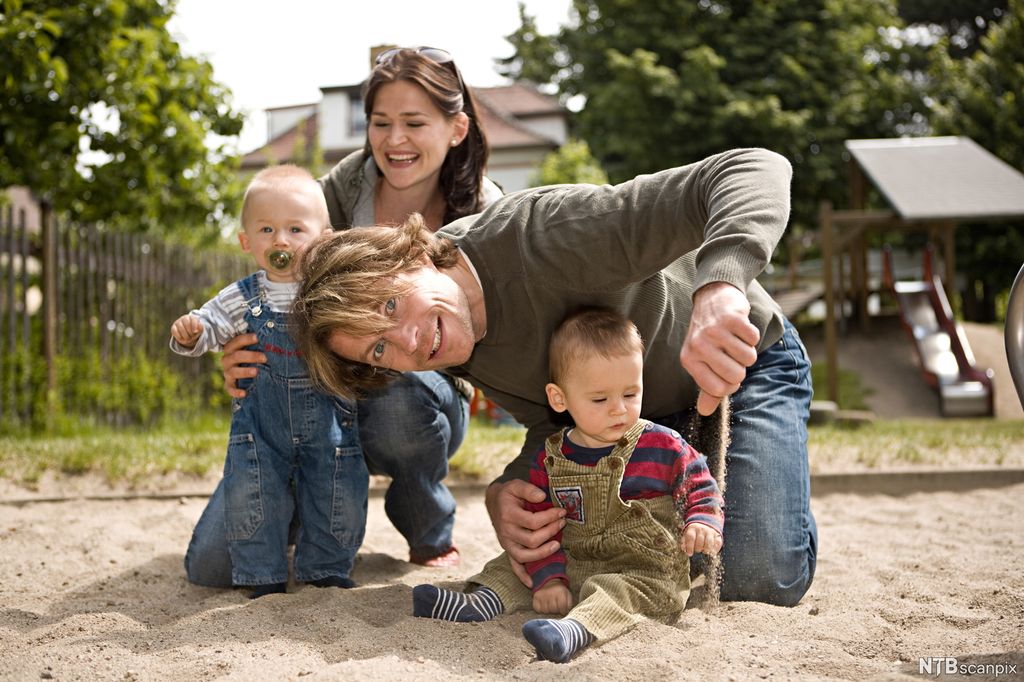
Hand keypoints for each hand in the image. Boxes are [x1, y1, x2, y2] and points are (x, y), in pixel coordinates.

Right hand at [171, 314, 202, 348]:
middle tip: (192, 336)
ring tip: (188, 339)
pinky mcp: (173, 327)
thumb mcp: (199, 330)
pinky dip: (178, 336)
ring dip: (185, 335)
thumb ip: (200, 328)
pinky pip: (175, 330)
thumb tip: (198, 327)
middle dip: (190, 332)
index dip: (194, 325)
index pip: (193, 319)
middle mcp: (184, 318)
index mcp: (192, 317)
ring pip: (181, 327)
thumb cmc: (195, 331)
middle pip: (187, 324)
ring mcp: (178, 322)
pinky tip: (181, 338)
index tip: (195, 332)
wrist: (188, 335)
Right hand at [220, 333, 263, 398]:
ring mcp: (228, 372)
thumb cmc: (252, 356)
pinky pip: (230, 388)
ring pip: (233, 371)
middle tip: (265, 357)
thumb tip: (275, 329)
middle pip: (236, 356)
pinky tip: (244, 393)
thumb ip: (260, 342)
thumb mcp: (254, 348)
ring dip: (245, 371)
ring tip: (257, 371)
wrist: (246, 373)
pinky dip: (236, 391)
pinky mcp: (229, 384)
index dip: (247, 339)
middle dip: (251, 356)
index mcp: (232, 347)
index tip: (258, 337)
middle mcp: (227, 359)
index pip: (237, 341)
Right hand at [485, 480, 564, 587]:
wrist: (493, 502)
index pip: (533, 521)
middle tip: (562, 522)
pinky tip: (532, 583)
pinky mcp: (507, 550)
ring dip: (543, 553)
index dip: (550, 517)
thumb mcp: (516, 485)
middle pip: (532, 539)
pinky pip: (514, 566)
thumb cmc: (508, 494)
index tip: (561, 512)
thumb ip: (528, 489)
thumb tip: (542, 497)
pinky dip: (522, 576)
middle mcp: (506, 531)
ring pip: (525, 556)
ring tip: (557, 545)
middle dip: (551, 532)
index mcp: (508, 515)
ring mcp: (506, 543)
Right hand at [532, 580, 571, 615]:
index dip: (563, 611)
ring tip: (550, 606)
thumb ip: (569, 604)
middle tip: (556, 608)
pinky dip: (541, 610)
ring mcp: (542, 595)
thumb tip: (566, 612)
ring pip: (546, 611)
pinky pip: (538, 609)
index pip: (562, 607)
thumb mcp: (567, 594)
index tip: (563, 611)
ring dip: (549, 611)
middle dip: (556, 611)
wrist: (549, 582)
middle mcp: (551, 593)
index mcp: (560, 592)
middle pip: (554, 610)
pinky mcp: (535, 597)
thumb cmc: (559, 591)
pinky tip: (544, 606)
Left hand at [680, 522, 722, 556]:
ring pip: (709, 543)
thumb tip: (684, 549)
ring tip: (704, 551)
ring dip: (706, 550)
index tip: (690, 554)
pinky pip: (717, 543)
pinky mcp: (717, 535)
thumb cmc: (694, 532)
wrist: (705, 523)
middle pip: (700, 540)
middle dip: (698, 548)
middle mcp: (702, 529)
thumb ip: (684, 542)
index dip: (690, 547)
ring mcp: (710, 531)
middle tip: (697, 551)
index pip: (691, 537)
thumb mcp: (687, 534)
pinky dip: (715, 549)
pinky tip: (711, 552)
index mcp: (693, 528)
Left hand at [681, 282, 759, 414]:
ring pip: (748, 358)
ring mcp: (715, 331)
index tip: (727, 372)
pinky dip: (752, 335)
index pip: (719, 389)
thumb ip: (707, 388)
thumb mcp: (701, 361)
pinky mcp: (732, 318)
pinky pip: (753, 339)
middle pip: (736, 376)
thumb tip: (705, 412)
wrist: (712, 298)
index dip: (730, 384)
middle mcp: (699, 346)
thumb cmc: (708, 336)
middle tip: (731, 354)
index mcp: (690, 360)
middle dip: (741, 368)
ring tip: (734, 339)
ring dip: (747, 350)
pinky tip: (739, 328)